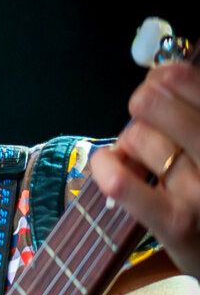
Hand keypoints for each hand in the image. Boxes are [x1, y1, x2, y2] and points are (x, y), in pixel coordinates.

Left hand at [90, 60, 199, 277]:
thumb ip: (192, 109)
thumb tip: (162, 71)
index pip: (185, 82)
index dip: (167, 76)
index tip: (162, 79)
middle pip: (152, 103)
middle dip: (143, 103)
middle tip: (147, 112)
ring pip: (135, 138)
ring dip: (130, 142)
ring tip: (146, 157)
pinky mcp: (175, 223)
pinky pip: (121, 182)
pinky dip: (104, 167)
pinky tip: (105, 164)